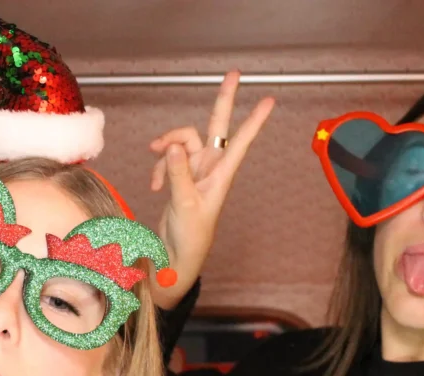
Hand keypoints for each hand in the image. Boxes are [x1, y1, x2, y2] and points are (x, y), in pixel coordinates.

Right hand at [147, 71, 274, 308]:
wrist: (176, 254)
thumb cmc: (191, 235)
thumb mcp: (184, 204)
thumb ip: (178, 174)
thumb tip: (173, 147)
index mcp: (221, 174)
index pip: (240, 141)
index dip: (254, 120)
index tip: (269, 100)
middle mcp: (211, 167)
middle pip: (216, 125)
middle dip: (224, 100)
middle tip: (234, 73)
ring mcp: (196, 170)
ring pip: (181, 142)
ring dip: (165, 150)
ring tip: (155, 168)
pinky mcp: (180, 176)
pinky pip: (168, 159)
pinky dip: (158, 168)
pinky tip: (154, 186)